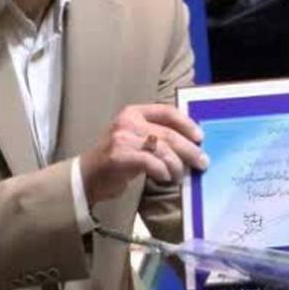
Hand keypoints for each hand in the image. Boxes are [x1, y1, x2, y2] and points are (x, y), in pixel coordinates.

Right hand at [79, 104, 207, 202]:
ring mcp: (122, 138)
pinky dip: (162, 171)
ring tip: (180, 176)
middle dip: (189, 150)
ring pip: (163, 149)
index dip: (187, 124)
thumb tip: (191, 144)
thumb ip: (157, 135)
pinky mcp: (119, 156)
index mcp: (134, 112)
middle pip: (169, 134)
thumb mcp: (135, 139)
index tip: (200, 137)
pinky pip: (151, 162)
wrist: (86, 177)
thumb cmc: (116, 160)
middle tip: (202, 162)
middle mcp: (128, 121)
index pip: (167, 111)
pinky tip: (166, 178)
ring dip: (177, 165)